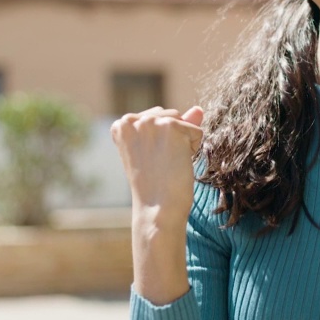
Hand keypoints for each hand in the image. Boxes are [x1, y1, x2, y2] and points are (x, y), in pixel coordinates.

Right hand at [110, 105, 204, 303]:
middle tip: (159, 165)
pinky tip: (177, 164)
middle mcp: (132, 119)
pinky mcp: (171, 127)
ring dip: (183, 144)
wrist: (158, 210)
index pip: (156, 118)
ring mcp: (151, 122)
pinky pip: (197, 131)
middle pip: (171, 117)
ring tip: (167, 164)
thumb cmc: (156, 185)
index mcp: (120, 125)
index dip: (160, 142)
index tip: (150, 161)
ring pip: (184, 123)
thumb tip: (198, 109)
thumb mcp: (158, 150)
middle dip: (173, 139)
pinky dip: (193, 149)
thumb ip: (175, 125)